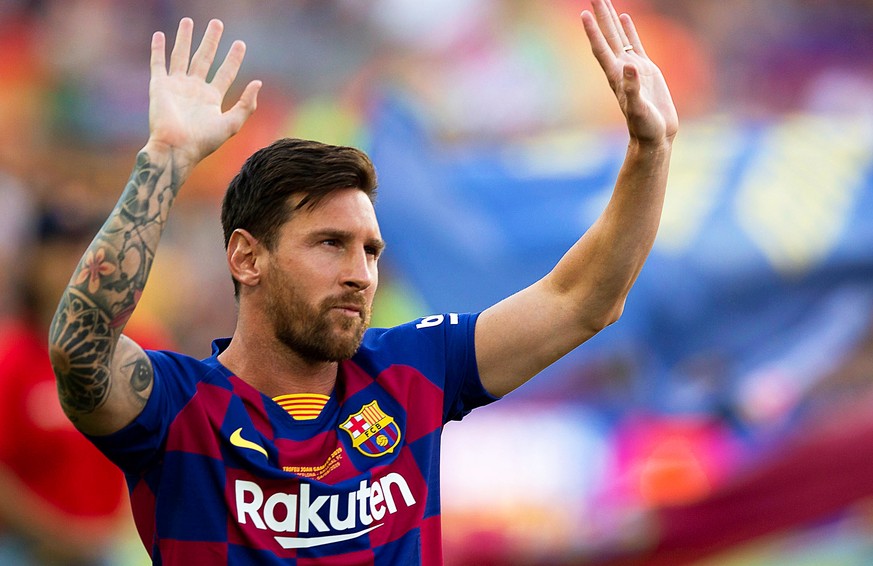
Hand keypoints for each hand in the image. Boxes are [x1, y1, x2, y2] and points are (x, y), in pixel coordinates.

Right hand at [148, 18, 260, 167]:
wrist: (176, 148)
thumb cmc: (204, 141)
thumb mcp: (232, 124)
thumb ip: (246, 105)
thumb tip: (258, 83)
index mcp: (211, 98)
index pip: (225, 73)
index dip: (233, 58)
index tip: (240, 43)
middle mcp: (194, 89)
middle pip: (204, 58)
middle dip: (211, 41)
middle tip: (217, 23)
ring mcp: (176, 86)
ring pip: (181, 56)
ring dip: (185, 38)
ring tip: (188, 21)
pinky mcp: (159, 86)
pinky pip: (158, 63)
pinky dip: (158, 49)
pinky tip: (160, 35)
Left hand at [581, 0, 677, 144]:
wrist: (655, 136)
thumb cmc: (645, 127)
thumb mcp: (639, 109)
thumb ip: (633, 89)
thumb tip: (630, 66)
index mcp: (616, 77)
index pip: (601, 49)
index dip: (593, 32)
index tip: (583, 14)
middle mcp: (621, 68)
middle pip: (607, 36)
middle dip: (600, 16)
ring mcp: (633, 67)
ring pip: (619, 37)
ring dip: (611, 19)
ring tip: (604, 1)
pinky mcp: (646, 69)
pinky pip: (634, 44)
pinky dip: (629, 30)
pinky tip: (625, 17)